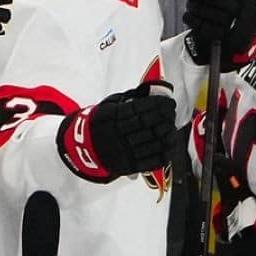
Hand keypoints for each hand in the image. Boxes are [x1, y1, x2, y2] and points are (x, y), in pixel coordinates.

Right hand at [57, 81, 176, 182]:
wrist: (84, 146)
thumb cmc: (101, 122)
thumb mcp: (109, 105)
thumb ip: (130, 97)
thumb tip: (152, 90)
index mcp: (110, 117)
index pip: (139, 109)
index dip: (157, 105)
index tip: (168, 102)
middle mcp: (116, 135)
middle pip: (147, 125)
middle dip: (165, 117)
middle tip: (171, 113)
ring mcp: (124, 152)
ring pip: (153, 143)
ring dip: (167, 134)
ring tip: (171, 127)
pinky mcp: (130, 165)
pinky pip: (153, 160)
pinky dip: (165, 151)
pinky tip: (169, 143)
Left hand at [183, 0, 255, 71]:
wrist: (241, 41)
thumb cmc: (235, 11)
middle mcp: (245, 10)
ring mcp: (233, 25)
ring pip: (202, 9)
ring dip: (192, 5)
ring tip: (190, 3)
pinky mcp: (220, 38)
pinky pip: (197, 24)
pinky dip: (189, 18)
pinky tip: (189, 15)